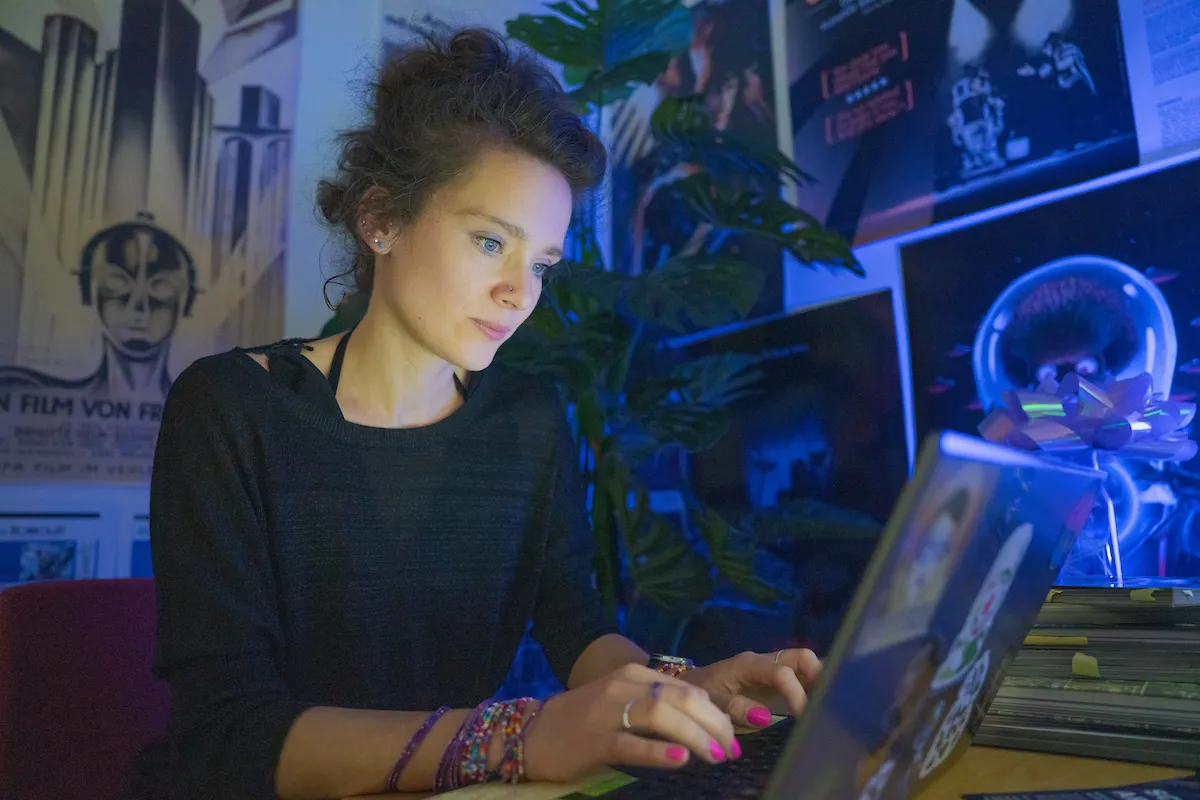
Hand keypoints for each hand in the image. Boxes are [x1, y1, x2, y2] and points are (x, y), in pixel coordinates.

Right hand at [523, 663, 739, 782]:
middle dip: (713, 724)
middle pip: (681, 698)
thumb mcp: (620, 702)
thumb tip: (702, 720)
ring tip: (715, 755)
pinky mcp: (594, 740)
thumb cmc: (581, 722)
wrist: (530, 734)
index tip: (732, 736)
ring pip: (661, 715)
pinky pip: (631, 743)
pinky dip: (659, 750)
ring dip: (695, 735)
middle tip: (731, 749)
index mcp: (632, 675)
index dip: (715, 711)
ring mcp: (607, 712)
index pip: (686, 688)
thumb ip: (655, 704)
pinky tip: (680, 759)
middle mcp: (623, 686)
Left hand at [681, 649, 822, 728]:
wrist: (694, 686)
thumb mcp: (713, 702)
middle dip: (819, 676)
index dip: (796, 693)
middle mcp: (766, 661)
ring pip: (806, 664)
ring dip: (821, 681)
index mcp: (749, 664)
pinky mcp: (778, 679)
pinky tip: (823, 706)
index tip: (804, 717)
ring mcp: (774, 668)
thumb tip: (764, 716)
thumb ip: (735, 708)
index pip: (781, 672)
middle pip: (801, 657)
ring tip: (831, 706)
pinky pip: (802, 676)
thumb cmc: (704, 692)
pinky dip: (815, 687)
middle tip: (826, 705)